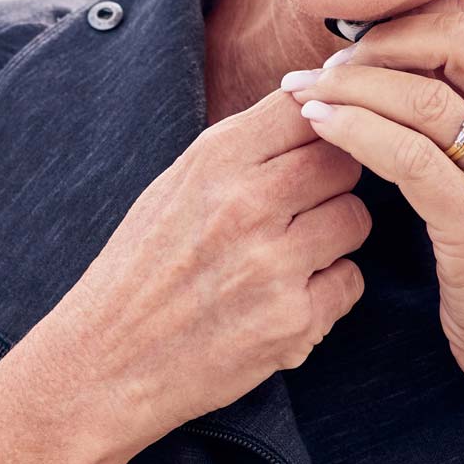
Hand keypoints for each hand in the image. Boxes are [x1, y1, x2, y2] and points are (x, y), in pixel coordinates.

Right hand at [47, 86, 370, 455]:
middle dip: (332, 179)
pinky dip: (328, 289)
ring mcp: (274, 264)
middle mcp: (247, 205)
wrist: (107, 361)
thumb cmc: (141, 268)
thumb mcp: (176, 185)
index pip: (306, 106)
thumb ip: (243, 148)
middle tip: (303, 204)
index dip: (321, 121)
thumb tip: (311, 101)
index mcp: (214, 161)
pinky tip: (285, 297)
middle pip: (344, 159)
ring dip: (334, 234)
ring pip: (355, 218)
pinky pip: (350, 281)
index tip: (313, 142)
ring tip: (291, 253)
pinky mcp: (293, 321)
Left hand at [282, 0, 463, 414]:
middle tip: (326, 67)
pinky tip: (319, 128)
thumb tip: (401, 48)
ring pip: (426, 97)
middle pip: (457, 38)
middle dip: (378, 43)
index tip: (356, 42)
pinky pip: (411, 159)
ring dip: (351, 86)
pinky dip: (356, 132)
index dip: (407, 17)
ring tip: (303, 94)